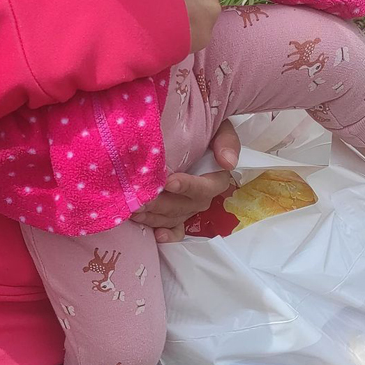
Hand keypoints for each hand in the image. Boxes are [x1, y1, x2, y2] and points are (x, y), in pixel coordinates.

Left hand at [132, 118, 240, 242]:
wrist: (190, 133)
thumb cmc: (205, 131)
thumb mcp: (220, 129)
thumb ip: (226, 141)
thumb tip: (228, 162)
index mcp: (215, 177)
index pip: (206, 187)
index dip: (188, 186)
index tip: (169, 182)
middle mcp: (202, 196)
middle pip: (185, 206)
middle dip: (162, 204)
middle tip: (141, 200)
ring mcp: (189, 207)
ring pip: (174, 217)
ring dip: (156, 216)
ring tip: (136, 211)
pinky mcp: (178, 214)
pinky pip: (175, 229)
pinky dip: (167, 234)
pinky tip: (156, 235)